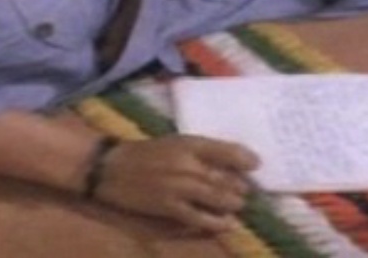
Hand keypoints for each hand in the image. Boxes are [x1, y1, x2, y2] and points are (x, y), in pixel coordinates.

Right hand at [93, 134, 259, 233]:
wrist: (111, 168)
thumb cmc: (146, 153)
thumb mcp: (175, 143)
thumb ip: (201, 151)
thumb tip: (234, 163)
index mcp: (189, 144)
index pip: (226, 150)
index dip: (246, 159)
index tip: (257, 165)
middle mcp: (187, 164)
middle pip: (226, 179)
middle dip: (240, 188)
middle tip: (245, 193)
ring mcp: (179, 187)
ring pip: (218, 199)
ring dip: (232, 204)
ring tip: (236, 206)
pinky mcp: (169, 207)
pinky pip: (200, 218)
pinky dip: (217, 223)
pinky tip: (227, 224)